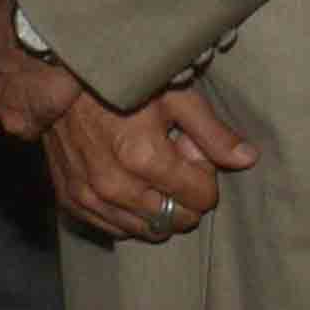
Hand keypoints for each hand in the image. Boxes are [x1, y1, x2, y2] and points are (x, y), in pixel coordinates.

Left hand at [0, 0, 82, 138]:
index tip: (12, 15)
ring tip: (49, 71)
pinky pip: (26, 120)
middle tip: (32, 44)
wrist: (57, 27)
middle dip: (0, 58)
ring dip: (20, 85)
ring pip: (3, 93)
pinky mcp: (17, 121)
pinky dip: (36, 112)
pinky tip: (55, 98)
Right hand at [44, 82, 257, 243]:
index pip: (201, 197)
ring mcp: (90, 197)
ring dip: (160, 208)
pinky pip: (115, 229)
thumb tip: (248, 159)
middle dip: (185, 195)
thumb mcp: (177, 96)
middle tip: (173, 159)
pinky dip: (131, 215)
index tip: (191, 149)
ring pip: (147, 230)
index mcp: (145, 158)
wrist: (60, 79)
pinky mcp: (72, 201)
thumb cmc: (124, 82)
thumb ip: (214, 133)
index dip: (205, 174)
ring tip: (151, 169)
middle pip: (176, 219)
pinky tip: (131, 184)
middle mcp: (115, 186)